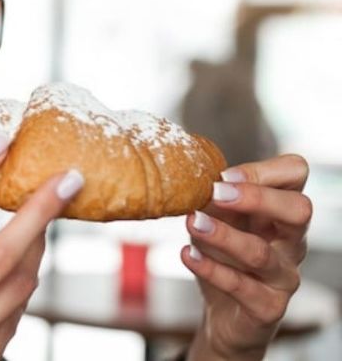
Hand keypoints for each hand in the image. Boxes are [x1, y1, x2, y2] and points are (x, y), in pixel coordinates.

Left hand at [181, 154, 311, 360]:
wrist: (223, 316)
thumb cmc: (223, 259)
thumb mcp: (216, 222)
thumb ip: (213, 200)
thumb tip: (195, 176)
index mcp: (280, 212)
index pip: (296, 174)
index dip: (265, 170)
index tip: (225, 175)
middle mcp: (291, 242)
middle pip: (299, 210)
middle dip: (257, 197)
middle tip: (216, 192)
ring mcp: (283, 276)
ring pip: (262, 253)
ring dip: (223, 235)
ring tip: (192, 222)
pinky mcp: (268, 307)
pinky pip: (241, 287)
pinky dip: (210, 269)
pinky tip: (187, 255)